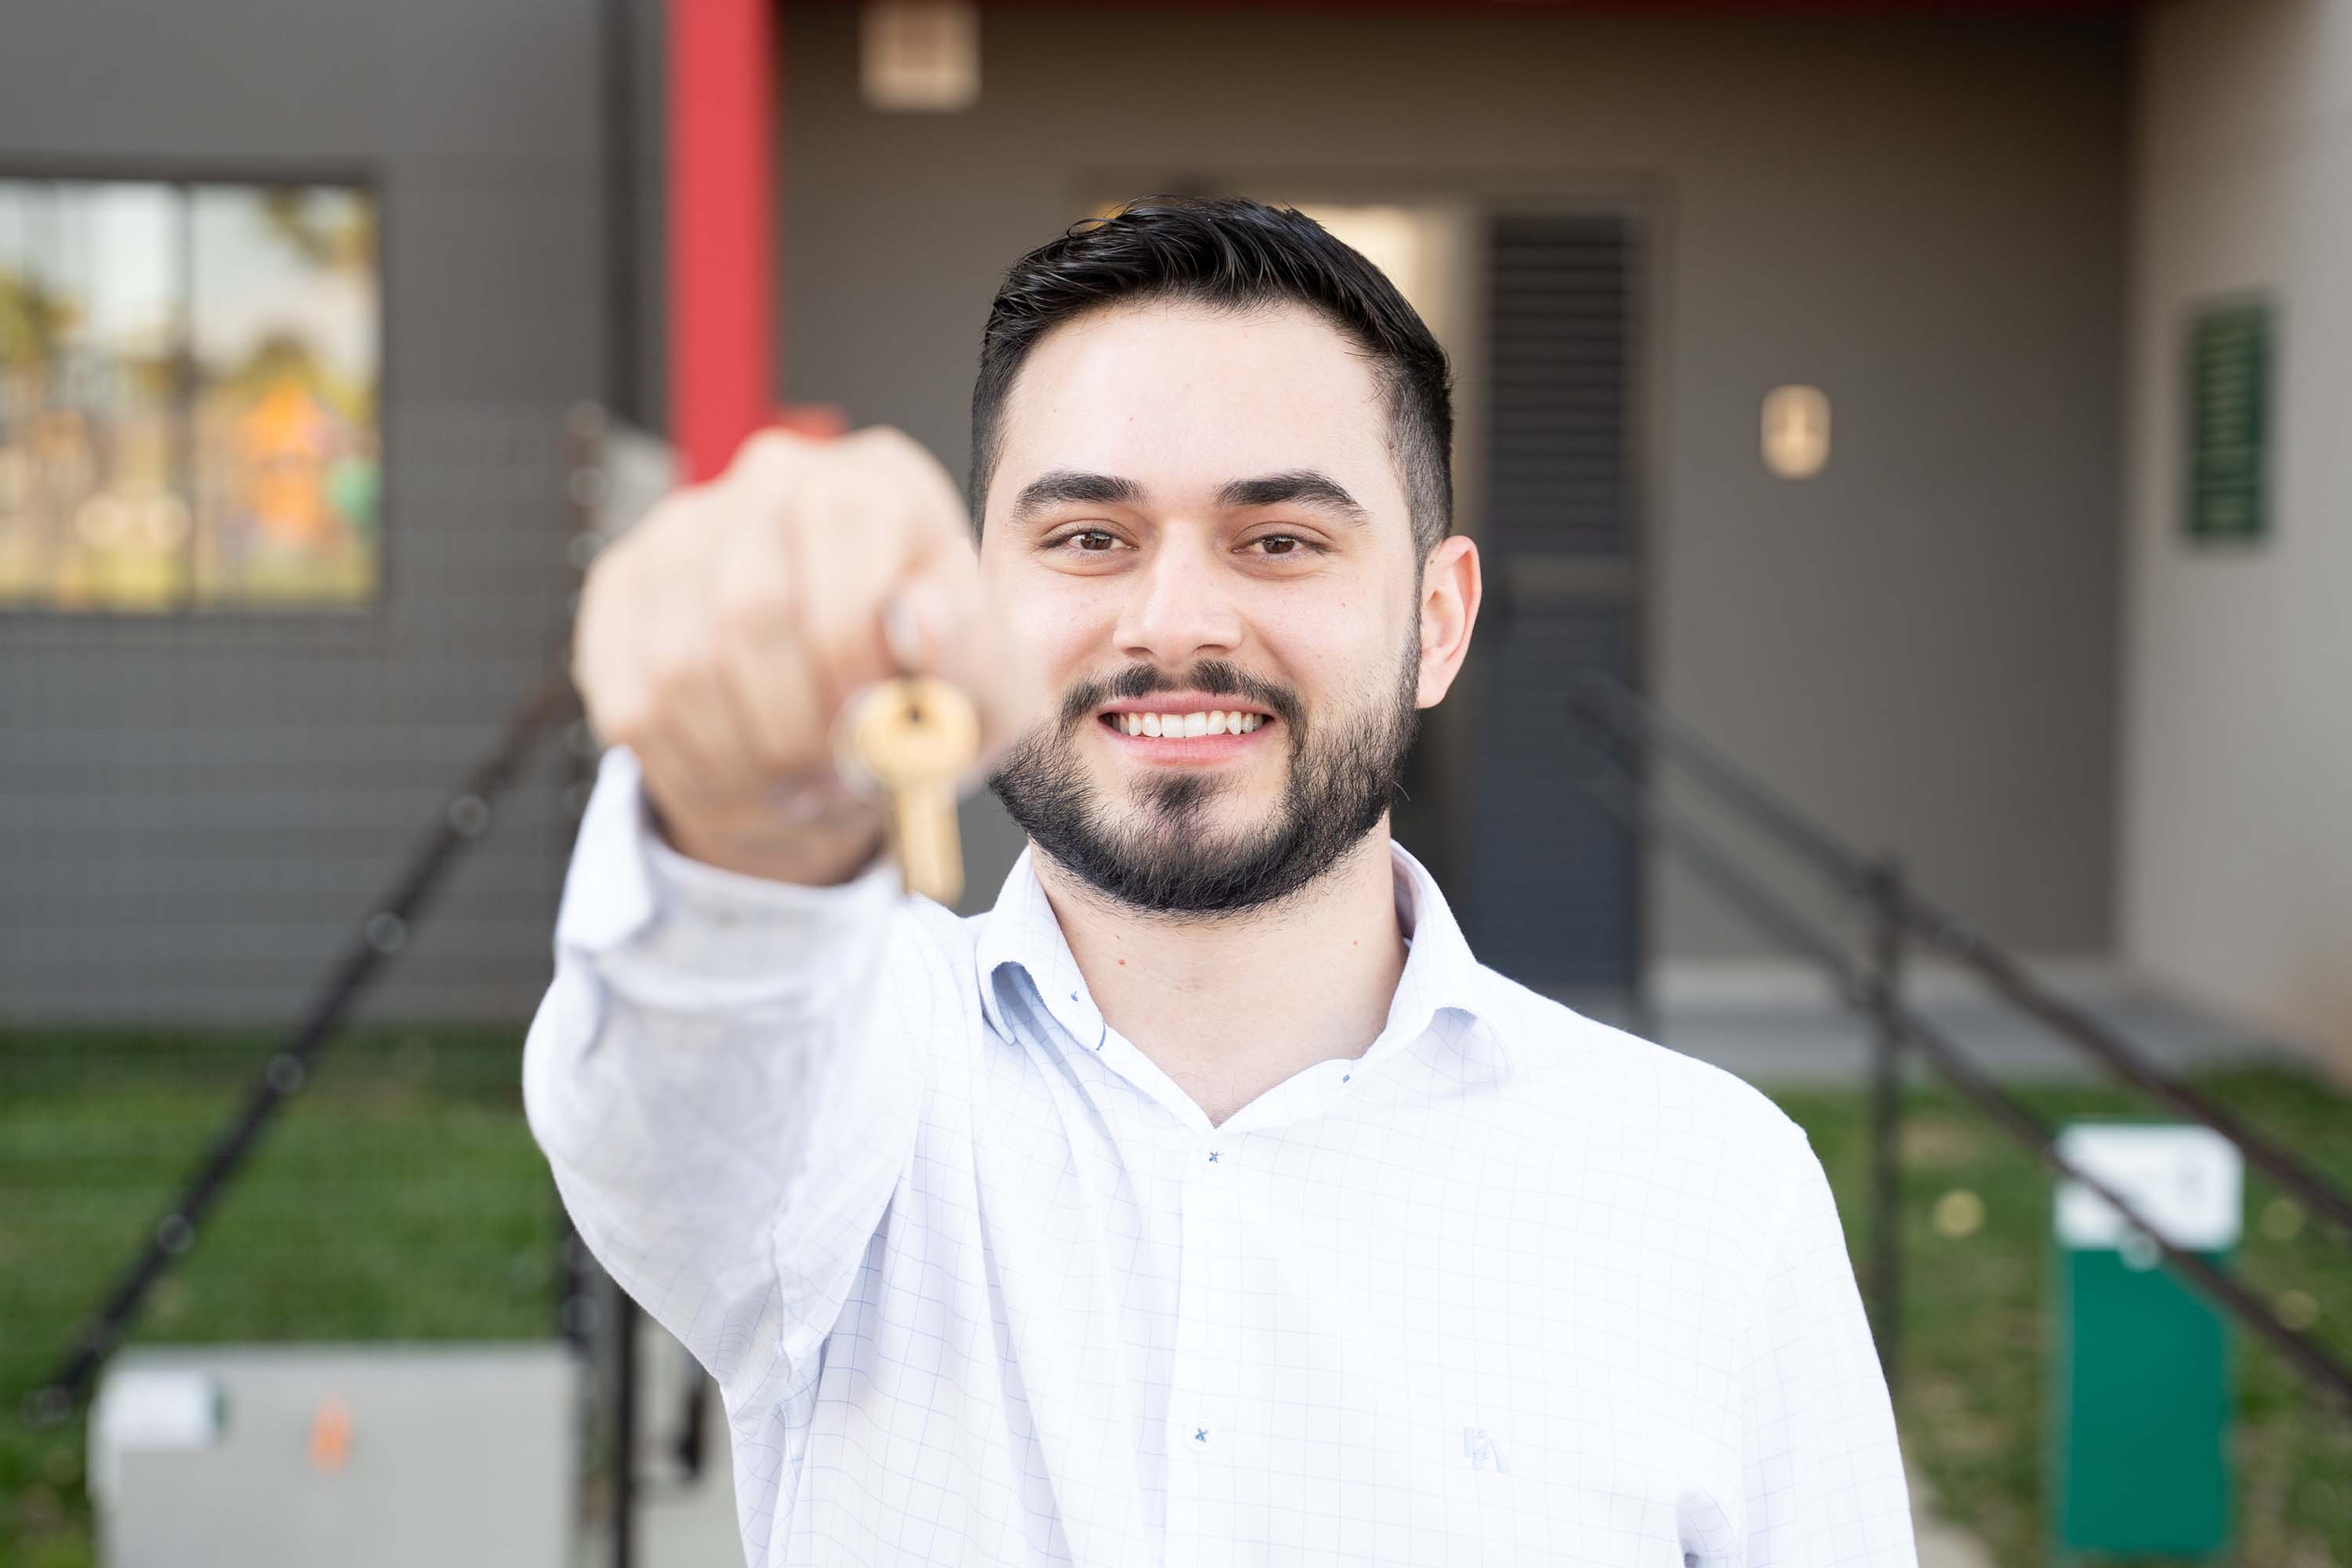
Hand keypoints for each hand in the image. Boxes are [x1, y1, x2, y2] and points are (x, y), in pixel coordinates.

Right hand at [572, 426, 1043, 884]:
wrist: (849, 720)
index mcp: (881, 481)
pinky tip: (742, 774)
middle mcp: (776, 477)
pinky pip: (632, 695)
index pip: (842, 531)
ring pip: (683, 661)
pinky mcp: (623, 583)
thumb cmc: (931, 698)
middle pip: (750, 606)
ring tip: (797, 785)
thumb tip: (920, 617)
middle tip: (832, 780)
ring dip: (743, 756)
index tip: (872, 729)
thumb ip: (977, 659)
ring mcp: (686, 525)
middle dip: (794, 723)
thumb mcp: (993, 696)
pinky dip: (691, 763)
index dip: (851, 649)